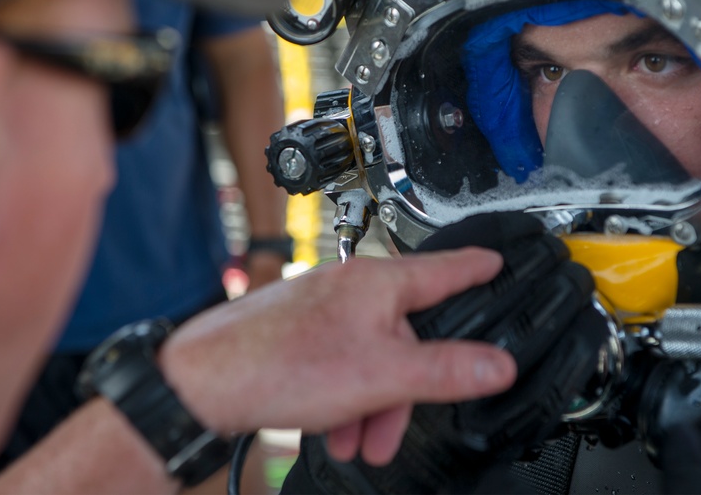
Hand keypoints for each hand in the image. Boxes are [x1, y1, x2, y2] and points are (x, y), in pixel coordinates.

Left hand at [161, 248, 516, 463]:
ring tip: (357, 441)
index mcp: (377, 282)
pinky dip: (343, 400)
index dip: (478, 266)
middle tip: (393, 430)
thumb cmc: (279, 362)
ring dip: (371, 406)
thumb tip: (496, 365)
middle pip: (406, 334)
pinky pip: (338, 365)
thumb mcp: (382, 374)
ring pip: (369, 357)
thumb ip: (445, 370)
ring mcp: (321, 309)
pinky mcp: (298, 333)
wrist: (204, 382)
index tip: (497, 260)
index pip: (445, 267)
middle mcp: (349, 287)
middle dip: (405, 389)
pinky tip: (332, 430)